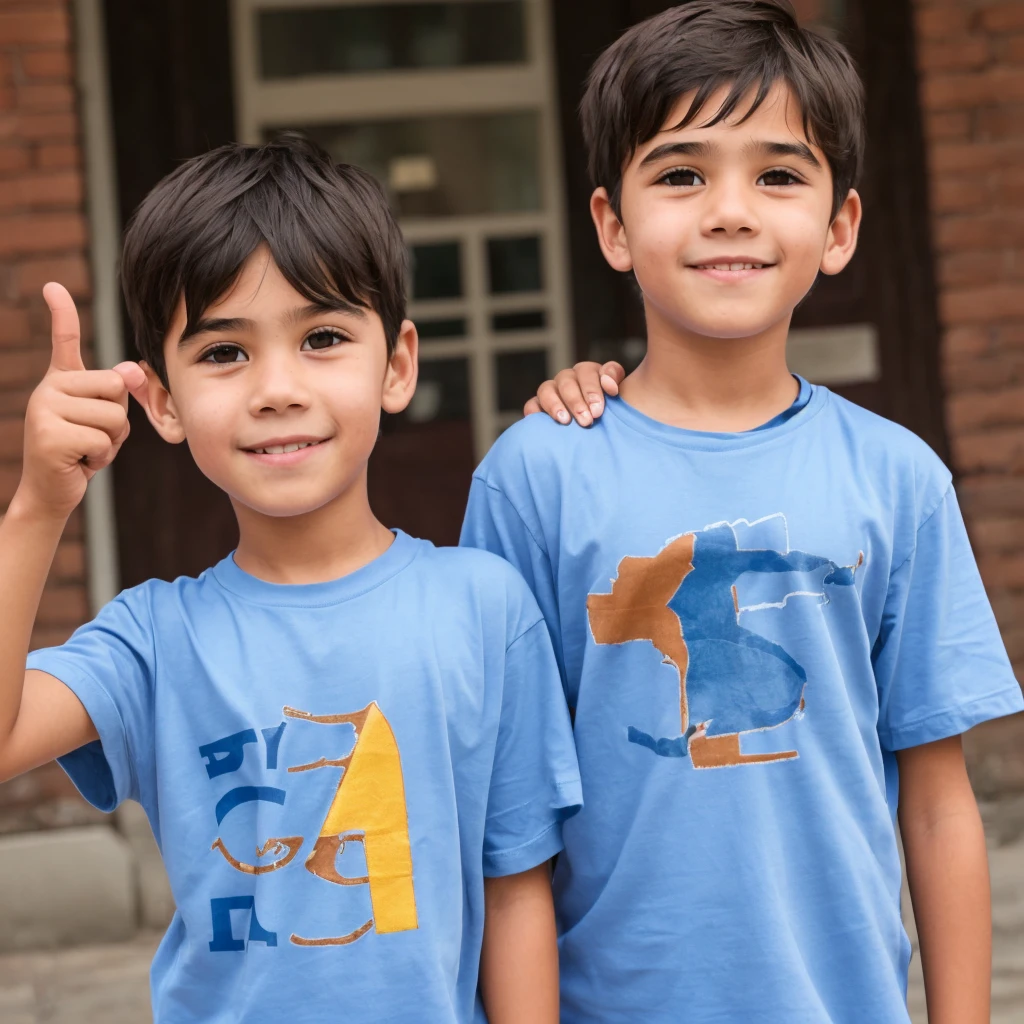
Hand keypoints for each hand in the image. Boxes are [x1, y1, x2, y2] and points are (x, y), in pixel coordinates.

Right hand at [14, 283, 147, 519]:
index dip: (62, 313)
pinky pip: (103, 440)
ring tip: (86, 449)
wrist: (51, 492)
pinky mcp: (48, 436)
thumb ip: (116, 394)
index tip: (53, 286)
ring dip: (111, 442)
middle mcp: (48, 389)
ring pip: (113, 417)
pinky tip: (80, 462)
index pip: (64, 342)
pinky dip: (101, 458)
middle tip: (93, 435)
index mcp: (61, 381)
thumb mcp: (104, 420)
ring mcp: (44, 411)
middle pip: (115, 388)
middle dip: (118, 418)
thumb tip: (130, 370)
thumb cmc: (82, 453)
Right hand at [524, 361, 624, 425]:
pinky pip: (532, 405)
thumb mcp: (620, 404)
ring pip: (547, 388)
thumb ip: (616, 387)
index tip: (610, 396)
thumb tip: (610, 386)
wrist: (602, 441)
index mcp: (590, 375)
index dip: (596, 383)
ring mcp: (552, 392)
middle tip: (589, 419)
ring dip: (556, 404)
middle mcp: (569, 380)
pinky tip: (543, 422)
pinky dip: (535, 412)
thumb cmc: (612, 420)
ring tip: (566, 421)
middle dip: (578, 399)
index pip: (590, 371)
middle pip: (568, 380)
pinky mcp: (538, 407)